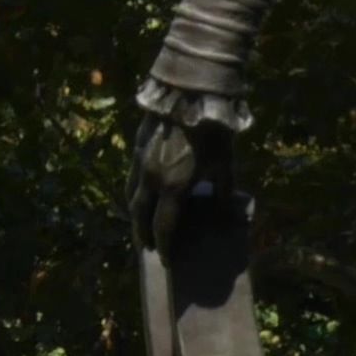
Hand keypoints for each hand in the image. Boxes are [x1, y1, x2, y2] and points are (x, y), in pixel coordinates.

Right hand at [130, 105, 240, 258]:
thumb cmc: (212, 134)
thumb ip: (220, 192)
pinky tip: (140, 192)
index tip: (166, 259)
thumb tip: (221, 212)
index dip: (164, 245)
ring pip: (130, 194)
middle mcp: (150, 178)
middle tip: (146, 246)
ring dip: (134, 212)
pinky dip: (134, 191)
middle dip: (142, 233)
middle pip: (140, 213)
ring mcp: (139, 162)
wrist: (188, 97)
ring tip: (139, 223)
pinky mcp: (136, 148)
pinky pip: (131, 177)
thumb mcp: (224, 166)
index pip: (163, 225)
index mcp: (173, 187)